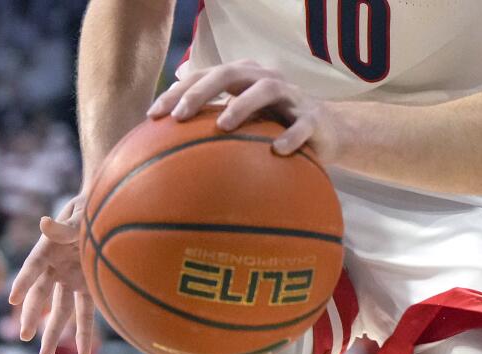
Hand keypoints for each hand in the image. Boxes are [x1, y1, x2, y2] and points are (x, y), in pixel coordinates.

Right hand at [10, 193, 96, 353]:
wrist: (102, 213)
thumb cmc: (86, 211)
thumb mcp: (77, 215)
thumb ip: (64, 226)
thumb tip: (45, 223)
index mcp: (48, 249)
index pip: (32, 267)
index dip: (23, 281)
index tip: (12, 297)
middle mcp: (54, 268)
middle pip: (40, 295)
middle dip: (33, 316)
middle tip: (25, 336)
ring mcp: (70, 280)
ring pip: (59, 310)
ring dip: (53, 334)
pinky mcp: (86, 288)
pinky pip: (86, 314)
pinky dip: (84, 334)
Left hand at [148, 60, 341, 160]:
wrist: (327, 133)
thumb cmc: (277, 128)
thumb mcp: (245, 121)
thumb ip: (212, 121)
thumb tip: (167, 136)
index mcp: (244, 78)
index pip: (205, 76)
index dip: (178, 91)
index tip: (154, 115)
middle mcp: (266, 79)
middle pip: (230, 74)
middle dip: (202, 92)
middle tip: (181, 116)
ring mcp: (292, 96)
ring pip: (266, 90)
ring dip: (242, 105)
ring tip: (223, 125)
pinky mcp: (314, 118)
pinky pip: (302, 126)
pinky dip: (290, 137)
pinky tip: (277, 151)